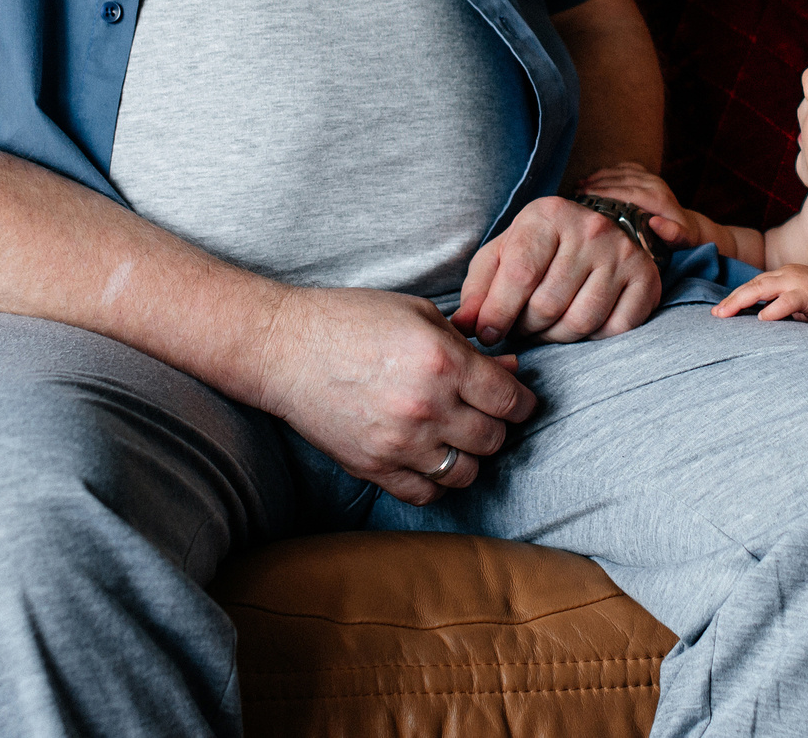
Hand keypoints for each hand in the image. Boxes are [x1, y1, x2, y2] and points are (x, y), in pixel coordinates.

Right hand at [253, 286, 538, 505]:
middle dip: (497, 426)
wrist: (283, 348)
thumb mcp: (418, 314)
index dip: (523, 402)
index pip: (510, 400)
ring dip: (470, 456)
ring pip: (466, 472)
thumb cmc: (350, 319)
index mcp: (442, 361)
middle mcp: (427, 407)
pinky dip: (436, 480)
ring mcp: (399, 443)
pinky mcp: (373, 467)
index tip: (519, 401)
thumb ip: (467, 346)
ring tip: (457, 436)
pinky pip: (425, 493)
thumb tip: (511, 372)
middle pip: (494, 439)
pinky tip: (430, 457)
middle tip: (486, 413)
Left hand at [451, 195, 661, 346]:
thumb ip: (478, 289)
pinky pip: (613, 330)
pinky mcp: (646, 279)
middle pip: (548, 305)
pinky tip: (578, 322)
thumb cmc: (540, 249)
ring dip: (555, 337)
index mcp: (548, 215)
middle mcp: (590, 229)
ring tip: (544, 327)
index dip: (497, 313)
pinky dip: (591, 338)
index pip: (520, 274)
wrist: (598, 232)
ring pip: (580, 322)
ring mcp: (623, 254)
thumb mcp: (503, 255)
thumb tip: (463, 326)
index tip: (487, 334)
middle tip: (520, 327)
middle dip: (526, 327)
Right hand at [574, 162, 694, 245]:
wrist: (689, 226)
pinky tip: (594, 177)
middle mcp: (654, 183)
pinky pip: (626, 168)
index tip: (585, 195)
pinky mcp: (648, 176)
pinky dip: (609, 170)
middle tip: (576, 190)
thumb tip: (656, 222)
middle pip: (621, 178)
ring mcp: (651, 178)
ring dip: (599, 175)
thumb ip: (671, 232)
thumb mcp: (681, 239)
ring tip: (579, 183)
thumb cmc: (681, 238)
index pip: (626, 190)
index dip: (605, 191)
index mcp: (658, 198)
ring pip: (621, 171)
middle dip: (597, 182)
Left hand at [717, 264, 807, 326]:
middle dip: (733, 299)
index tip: (718, 313)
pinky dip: (774, 309)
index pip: (753, 286)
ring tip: (727, 313)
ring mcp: (798, 280)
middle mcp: (787, 275)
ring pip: (764, 287)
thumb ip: (777, 311)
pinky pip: (789, 300)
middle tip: (716, 315)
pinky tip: (762, 319)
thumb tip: (755, 325)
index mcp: (782, 277)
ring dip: (743, 300)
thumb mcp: (795, 309)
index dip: (735, 299)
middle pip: (753, 285)